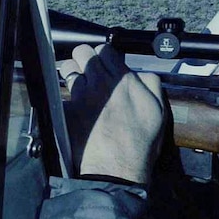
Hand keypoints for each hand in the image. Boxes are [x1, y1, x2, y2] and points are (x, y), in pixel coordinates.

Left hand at [60, 44, 164, 183]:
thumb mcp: (158, 109)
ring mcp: (80, 96)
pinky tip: (70, 107)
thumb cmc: (140, 143)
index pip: (104, 49)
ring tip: (77, 85)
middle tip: (88, 71)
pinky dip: (64, 99)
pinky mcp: (67, 111)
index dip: (103, 55)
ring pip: (67, 68)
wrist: (117, 168)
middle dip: (83, 58)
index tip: (104, 63)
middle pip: (81, 52)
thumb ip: (151, 83)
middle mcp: (98, 83)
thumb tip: (140, 73)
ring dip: (71, 73)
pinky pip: (60, 95)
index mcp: (122, 79)